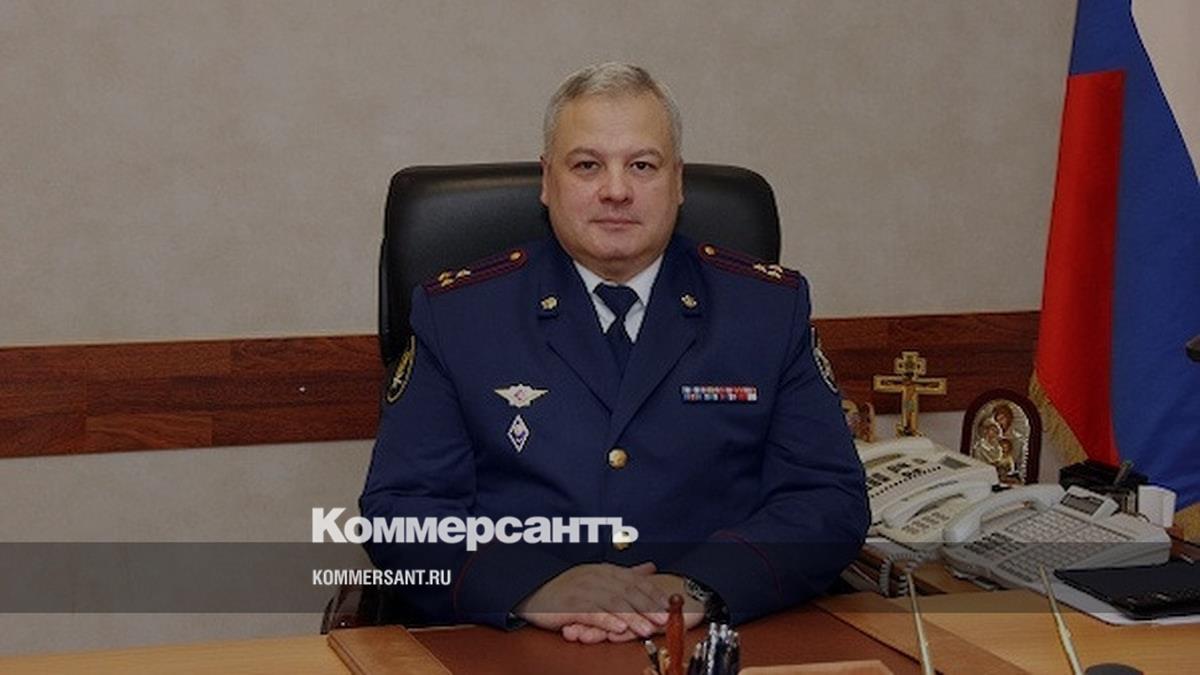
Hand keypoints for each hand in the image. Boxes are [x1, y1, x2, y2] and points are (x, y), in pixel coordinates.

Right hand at [560, 573, 705, 643]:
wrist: (533, 589)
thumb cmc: (567, 587)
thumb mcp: (599, 576)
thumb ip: (626, 573)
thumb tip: (650, 567)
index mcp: (605, 570)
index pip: (635, 581)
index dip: (654, 593)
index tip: (671, 605)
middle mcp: (596, 577)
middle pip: (627, 592)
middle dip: (648, 606)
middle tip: (665, 619)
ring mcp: (583, 590)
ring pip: (612, 603)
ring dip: (632, 617)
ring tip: (647, 629)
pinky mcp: (569, 605)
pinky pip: (591, 613)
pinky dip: (606, 620)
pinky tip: (618, 629)